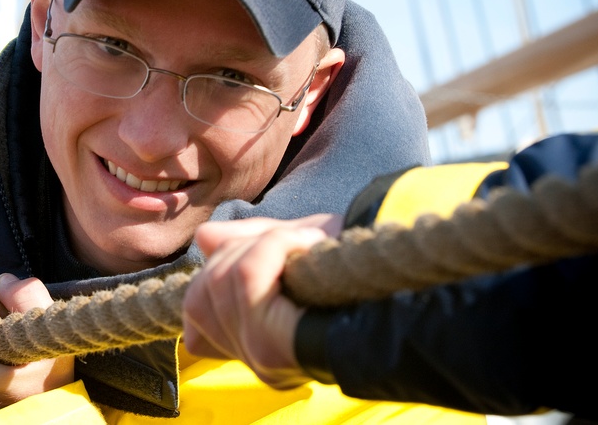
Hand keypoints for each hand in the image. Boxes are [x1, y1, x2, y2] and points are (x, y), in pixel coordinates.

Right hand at [182, 214, 341, 388]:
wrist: (402, 271)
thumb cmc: (355, 264)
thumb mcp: (290, 245)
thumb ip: (244, 244)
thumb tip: (204, 238)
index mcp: (255, 344)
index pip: (194, 311)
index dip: (217, 271)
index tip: (265, 254)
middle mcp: (255, 359)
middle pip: (202, 292)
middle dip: (240, 250)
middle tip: (291, 242)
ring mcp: (261, 357)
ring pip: (222, 280)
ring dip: (263, 244)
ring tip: (302, 245)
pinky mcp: (274, 347)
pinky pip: (246, 277)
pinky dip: (274, 247)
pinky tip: (307, 248)